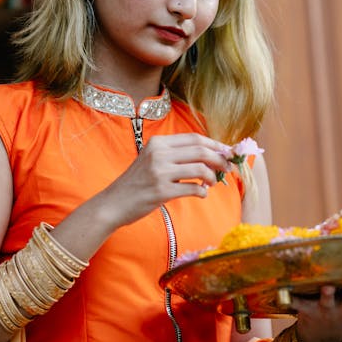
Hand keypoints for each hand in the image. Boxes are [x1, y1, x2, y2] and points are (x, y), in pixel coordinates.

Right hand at [95, 133, 231, 227]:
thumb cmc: (137, 182)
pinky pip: (193, 188)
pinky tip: (201, 194)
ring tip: (211, 183)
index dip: (215, 144)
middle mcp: (159, 154)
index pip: (194, 138)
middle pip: (201, 150)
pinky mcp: (161, 191)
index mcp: (158, 143)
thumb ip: (176, 155)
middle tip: (227, 168)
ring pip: (200, 168)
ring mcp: (159, 172)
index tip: (227, 152)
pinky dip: (202, 192)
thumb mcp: (152, 160)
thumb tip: (211, 156)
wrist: (113, 203)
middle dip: (220, 159)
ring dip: (212, 177)